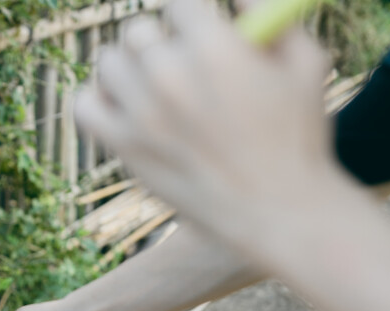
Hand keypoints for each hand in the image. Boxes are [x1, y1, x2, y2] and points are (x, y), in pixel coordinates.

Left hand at [75, 0, 331, 253]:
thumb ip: (266, 11)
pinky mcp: (124, 148)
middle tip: (179, 60)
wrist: (276, 211)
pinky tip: (121, 103)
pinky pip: (84, 106)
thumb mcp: (306, 61)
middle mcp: (171, 78)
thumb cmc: (297, 136)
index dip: (191, 15)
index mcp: (215, 49)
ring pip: (108, 63)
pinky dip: (95, 99)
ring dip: (128, 67)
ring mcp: (141, 115)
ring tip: (153, 83)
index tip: (198, 30)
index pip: (176, 3)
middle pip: (138, 31)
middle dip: (161, 41)